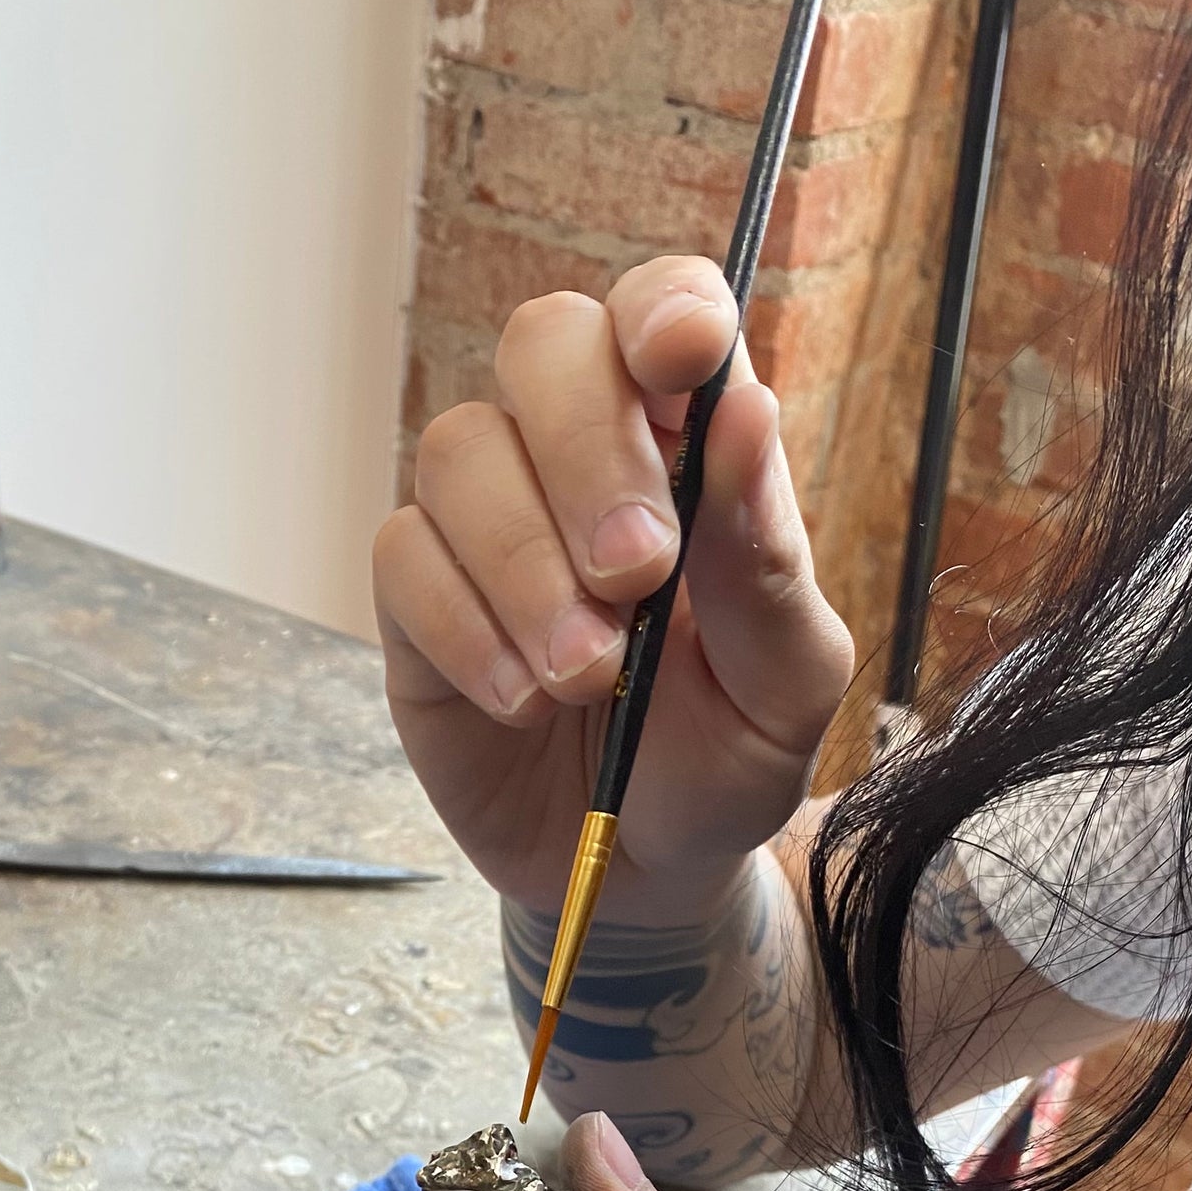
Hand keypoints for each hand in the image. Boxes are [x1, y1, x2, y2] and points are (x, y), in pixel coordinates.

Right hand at [373, 258, 853, 925]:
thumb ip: (769, 559)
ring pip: (462, 453)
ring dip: (529, 570)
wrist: (642, 878)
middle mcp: (577, 456)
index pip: (661, 313)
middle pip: (544, 346)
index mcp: (687, 445)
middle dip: (588, 451)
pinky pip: (405, 560)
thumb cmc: (725, 759)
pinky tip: (525, 703)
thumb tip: (745, 412)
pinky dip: (469, 633)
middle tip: (637, 574)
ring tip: (589, 678)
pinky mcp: (416, 602)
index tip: (679, 364)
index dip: (662, 312)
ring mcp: (487, 521)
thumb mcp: (786, 684)